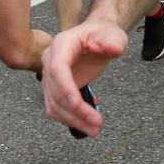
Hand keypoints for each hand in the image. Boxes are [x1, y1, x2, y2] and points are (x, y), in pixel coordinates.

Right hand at [43, 18, 126, 135]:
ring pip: (53, 104)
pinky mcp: (54, 88)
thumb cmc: (104, 34)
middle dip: (75, 110)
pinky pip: (55, 107)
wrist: (96, 37)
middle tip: (97, 123)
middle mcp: (50, 60)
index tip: (78, 105)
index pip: (57, 69)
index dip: (65, 88)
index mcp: (62, 45)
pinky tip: (84, 126)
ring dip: (72, 120)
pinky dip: (68, 119)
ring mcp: (49, 75)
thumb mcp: (114, 35)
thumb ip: (113, 42)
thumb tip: (113, 49)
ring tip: (94, 130)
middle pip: (55, 91)